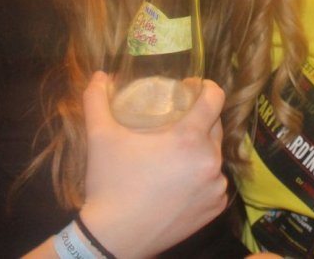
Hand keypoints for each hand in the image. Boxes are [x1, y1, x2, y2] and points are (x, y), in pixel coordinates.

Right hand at [79, 71, 227, 258]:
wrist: (115, 238)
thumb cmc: (110, 184)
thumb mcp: (100, 137)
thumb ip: (97, 100)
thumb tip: (98, 75)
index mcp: (188, 138)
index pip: (214, 99)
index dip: (206, 87)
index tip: (192, 87)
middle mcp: (210, 161)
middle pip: (215, 126)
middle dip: (200, 119)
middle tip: (177, 121)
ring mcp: (215, 187)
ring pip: (214, 155)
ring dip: (201, 149)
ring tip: (177, 154)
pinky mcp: (215, 208)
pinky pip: (215, 182)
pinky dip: (203, 177)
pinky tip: (183, 179)